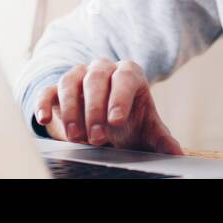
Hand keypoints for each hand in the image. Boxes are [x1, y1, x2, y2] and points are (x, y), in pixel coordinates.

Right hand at [32, 59, 182, 154]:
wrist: (105, 116)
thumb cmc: (128, 119)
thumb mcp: (146, 128)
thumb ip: (161, 138)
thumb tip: (178, 153)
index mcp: (128, 74)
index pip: (125, 78)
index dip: (120, 97)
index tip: (116, 120)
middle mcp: (102, 69)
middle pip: (95, 79)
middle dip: (94, 108)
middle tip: (96, 137)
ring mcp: (78, 75)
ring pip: (70, 81)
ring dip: (70, 109)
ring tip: (75, 136)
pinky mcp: (57, 88)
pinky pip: (48, 90)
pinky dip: (43, 103)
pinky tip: (43, 119)